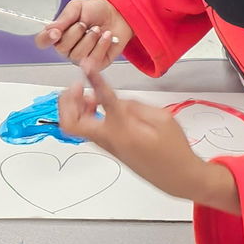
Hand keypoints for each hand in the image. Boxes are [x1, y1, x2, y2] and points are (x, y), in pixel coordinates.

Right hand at [34, 0, 132, 72]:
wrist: (118, 14)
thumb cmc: (96, 11)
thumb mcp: (77, 7)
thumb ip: (64, 18)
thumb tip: (51, 28)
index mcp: (58, 34)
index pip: (42, 41)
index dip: (46, 39)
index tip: (56, 32)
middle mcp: (67, 48)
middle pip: (61, 48)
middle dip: (75, 33)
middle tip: (85, 24)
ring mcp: (80, 58)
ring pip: (77, 55)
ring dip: (90, 39)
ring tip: (97, 29)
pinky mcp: (95, 64)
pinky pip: (93, 60)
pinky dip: (101, 45)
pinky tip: (106, 37)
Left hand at [58, 66, 239, 212]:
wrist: (177, 177)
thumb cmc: (174, 149)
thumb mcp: (162, 119)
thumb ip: (136, 106)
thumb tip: (116, 100)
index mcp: (124, 129)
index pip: (104, 100)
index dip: (94, 80)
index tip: (87, 66)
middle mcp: (109, 139)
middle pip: (70, 123)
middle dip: (67, 102)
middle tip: (78, 85)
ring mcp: (106, 145)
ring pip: (75, 127)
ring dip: (74, 108)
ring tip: (87, 93)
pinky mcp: (108, 147)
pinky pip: (86, 129)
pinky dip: (84, 114)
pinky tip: (96, 105)